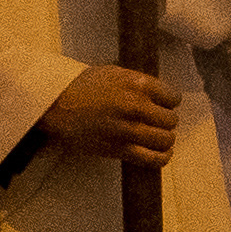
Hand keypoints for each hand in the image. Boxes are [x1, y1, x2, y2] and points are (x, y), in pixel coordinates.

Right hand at [35, 60, 179, 167]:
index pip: (173, 97)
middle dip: (166, 120)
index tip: (163, 104)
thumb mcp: (115, 73)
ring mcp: (129, 130)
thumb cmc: (83, 86)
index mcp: (137, 84)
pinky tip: (161, 153)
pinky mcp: (120, 149)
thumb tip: (161, 96)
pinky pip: (153, 159)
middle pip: (171, 120)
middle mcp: (136, 107)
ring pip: (166, 139)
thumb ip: (140, 83)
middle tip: (155, 120)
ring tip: (157, 136)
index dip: (170, 102)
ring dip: (164, 138)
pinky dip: (162, 157)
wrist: (57, 106)